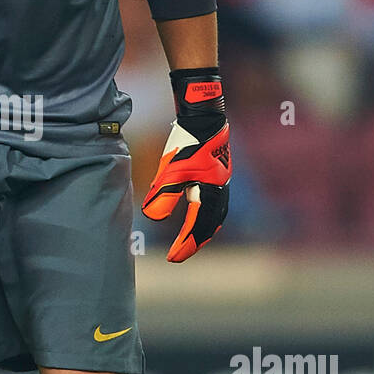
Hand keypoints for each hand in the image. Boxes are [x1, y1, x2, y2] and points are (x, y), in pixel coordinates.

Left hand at [142, 68, 230, 261]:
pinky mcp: (217, 173)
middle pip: (211, 225)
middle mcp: (220, 190)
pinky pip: (214, 202)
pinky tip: (196, 213)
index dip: (185, 244)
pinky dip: (206, 215)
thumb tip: (153, 217)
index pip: (198, 226)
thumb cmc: (188, 141)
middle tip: (179, 255)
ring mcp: (221, 181)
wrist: (204, 115)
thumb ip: (164, 193)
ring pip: (215, 214)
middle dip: (195, 241)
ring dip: (203, 230)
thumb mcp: (171, 169)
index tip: (172, 258)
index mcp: (211, 192)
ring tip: (190, 241)